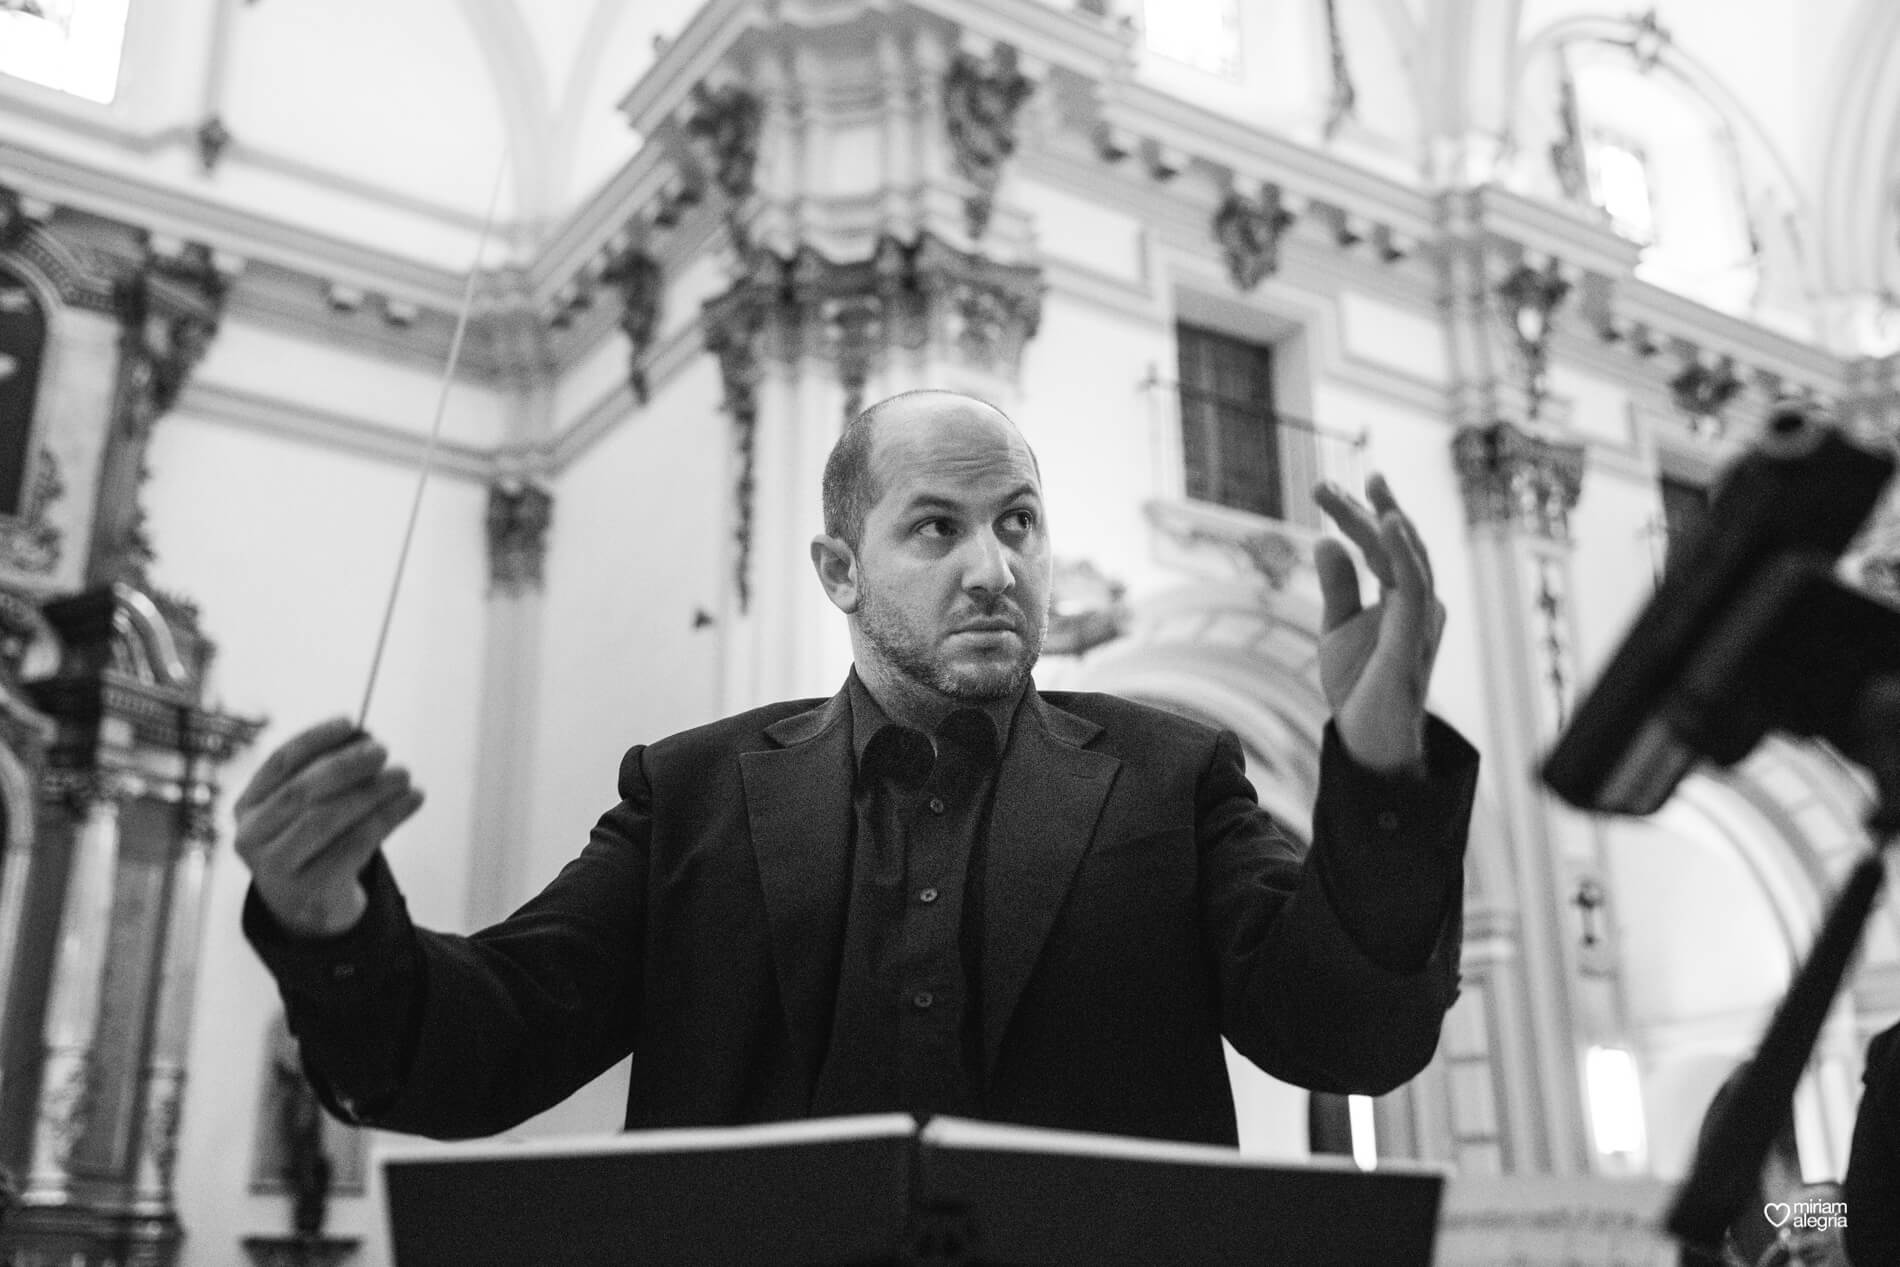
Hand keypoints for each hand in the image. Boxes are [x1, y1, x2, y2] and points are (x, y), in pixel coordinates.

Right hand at [234, 717, 424, 937]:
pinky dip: (386, 819)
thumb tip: (366, 736)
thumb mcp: (313, 807)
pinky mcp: (307, 890)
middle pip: (301, 791)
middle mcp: (251, 836)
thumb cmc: (317, 843)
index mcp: (247, 806)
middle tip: (383, 749)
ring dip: (371, 792)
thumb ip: (331, 774)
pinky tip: (411, 802)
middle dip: (345, 765)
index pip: (279, 762)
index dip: (315, 739)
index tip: (351, 721)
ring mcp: (274, 868)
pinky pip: (351, 847)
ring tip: (404, 776)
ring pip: (325, 820)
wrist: (311, 906)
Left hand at [1312, 474, 1445, 772]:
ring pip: (1408, 555)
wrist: (1367, 738)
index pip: (1380, 545)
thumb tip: (1325, 541)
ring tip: (1368, 486)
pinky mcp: (1414, 633)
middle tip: (1324, 485)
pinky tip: (1388, 522)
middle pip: (1395, 542)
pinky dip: (1403, 550)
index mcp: (1401, 596)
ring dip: (1385, 518)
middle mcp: (1418, 600)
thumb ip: (1337, 585)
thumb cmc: (1359, 684)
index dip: (1356, 513)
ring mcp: (1421, 615)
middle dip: (1364, 508)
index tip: (1325, 488)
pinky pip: (1414, 583)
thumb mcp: (1337, 626)